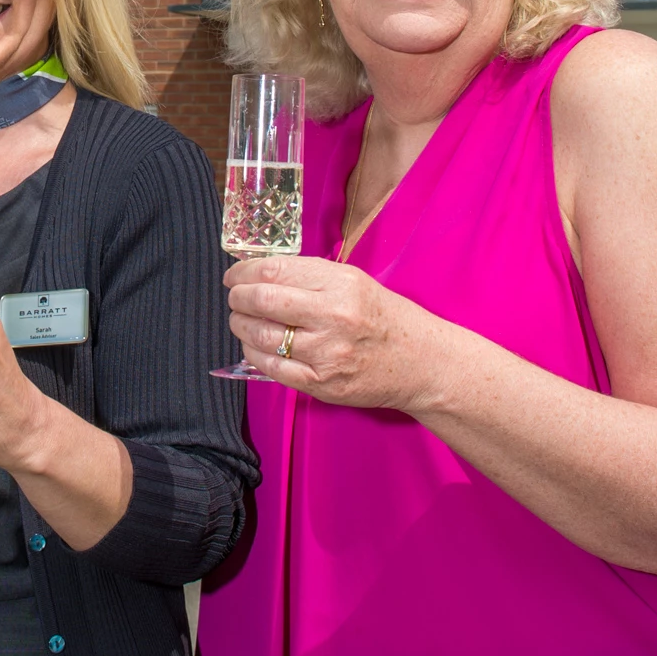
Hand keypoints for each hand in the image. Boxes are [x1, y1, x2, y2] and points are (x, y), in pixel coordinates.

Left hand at [225, 255, 439, 411]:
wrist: (421, 363)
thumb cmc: (385, 318)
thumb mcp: (354, 282)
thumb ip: (309, 276)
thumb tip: (259, 273)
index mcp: (341, 284)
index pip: (274, 271)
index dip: (244, 272)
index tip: (235, 275)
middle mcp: (333, 316)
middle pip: (263, 300)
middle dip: (238, 297)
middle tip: (235, 297)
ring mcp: (327, 353)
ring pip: (262, 335)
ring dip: (241, 326)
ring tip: (241, 321)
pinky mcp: (321, 384)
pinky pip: (272, 368)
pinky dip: (254, 354)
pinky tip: (255, 345)